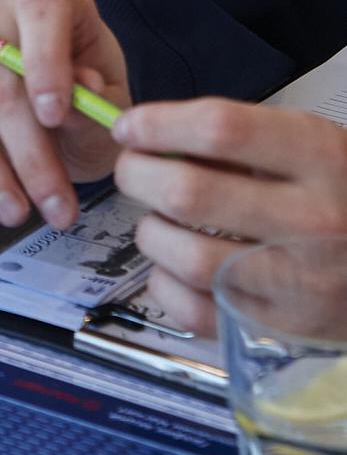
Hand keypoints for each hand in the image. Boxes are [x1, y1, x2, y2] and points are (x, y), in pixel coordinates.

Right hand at [0, 0, 129, 231]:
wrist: (45, 103)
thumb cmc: (78, 98)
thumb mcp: (107, 103)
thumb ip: (95, 103)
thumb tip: (78, 96)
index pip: (41, 7)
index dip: (45, 60)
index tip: (55, 115)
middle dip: (26, 150)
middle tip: (53, 205)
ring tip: (16, 210)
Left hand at [113, 99, 346, 333]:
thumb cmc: (343, 196)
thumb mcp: (314, 145)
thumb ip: (243, 139)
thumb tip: (156, 138)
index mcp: (322, 159)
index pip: (222, 129)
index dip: (160, 124)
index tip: (129, 126)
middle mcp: (313, 221)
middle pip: (190, 193)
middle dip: (139, 175)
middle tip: (133, 170)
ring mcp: (298, 283)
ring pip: (186, 256)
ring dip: (150, 232)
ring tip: (156, 219)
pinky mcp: (283, 330)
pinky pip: (197, 310)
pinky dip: (166, 285)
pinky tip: (173, 266)